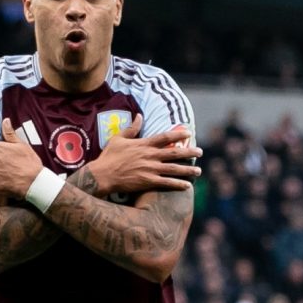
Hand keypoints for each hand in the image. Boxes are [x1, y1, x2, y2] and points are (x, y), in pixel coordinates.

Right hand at [86, 125, 200, 196]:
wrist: (102, 175)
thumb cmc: (109, 157)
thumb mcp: (118, 138)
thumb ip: (131, 128)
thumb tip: (139, 116)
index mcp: (144, 144)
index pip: (165, 137)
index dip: (178, 135)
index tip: (188, 133)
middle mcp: (150, 156)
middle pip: (175, 153)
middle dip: (190, 152)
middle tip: (201, 152)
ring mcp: (150, 169)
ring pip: (174, 169)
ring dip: (188, 170)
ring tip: (198, 171)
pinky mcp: (148, 182)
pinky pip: (167, 183)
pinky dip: (178, 184)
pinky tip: (187, 186)